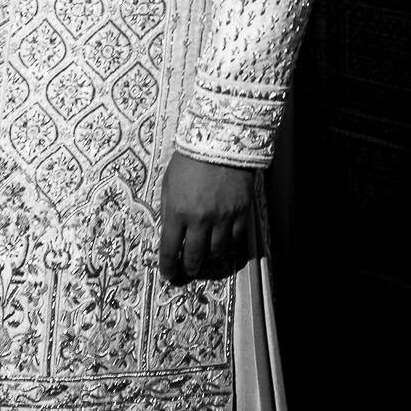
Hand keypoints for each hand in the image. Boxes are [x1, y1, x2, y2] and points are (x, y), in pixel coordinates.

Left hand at [155, 153, 257, 285]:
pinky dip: (230, 245)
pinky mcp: (241, 210)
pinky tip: (225, 245)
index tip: (168, 273)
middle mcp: (200, 218)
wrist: (221, 137)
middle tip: (188, 271)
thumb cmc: (190, 157)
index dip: (168, 266)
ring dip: (210, 259)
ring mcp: (223, 216)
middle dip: (189, 268)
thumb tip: (170, 232)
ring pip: (217, 251)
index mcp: (177, 211)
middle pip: (194, 256)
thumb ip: (168, 208)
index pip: (170, 250)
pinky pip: (236, 238)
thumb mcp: (168, 182)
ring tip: (207, 258)